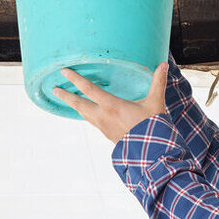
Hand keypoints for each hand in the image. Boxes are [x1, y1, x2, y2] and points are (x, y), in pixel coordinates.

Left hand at [52, 63, 169, 143]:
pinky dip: (86, 114)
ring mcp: (103, 127)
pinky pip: (92, 121)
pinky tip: (88, 112)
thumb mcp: (155, 103)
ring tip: (67, 99)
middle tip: (54, 89)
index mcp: (112, 106)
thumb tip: (163, 64)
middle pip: (79, 104)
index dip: (75, 79)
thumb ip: (158, 82)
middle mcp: (103, 116)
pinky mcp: (107, 134)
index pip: (89, 89)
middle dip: (65, 96)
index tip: (64, 72)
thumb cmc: (152, 127)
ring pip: (84, 114)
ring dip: (74, 105)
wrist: (150, 153)